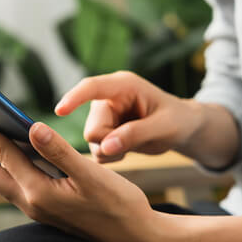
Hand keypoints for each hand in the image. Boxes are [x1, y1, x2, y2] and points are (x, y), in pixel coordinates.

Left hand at [0, 110, 169, 241]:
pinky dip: (7, 161)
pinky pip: (14, 181)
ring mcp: (36, 207)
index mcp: (38, 192)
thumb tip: (31, 126)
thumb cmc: (119, 205)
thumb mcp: (91, 175)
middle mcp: (31, 202)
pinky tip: (16, 145)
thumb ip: (59, 151)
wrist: (136, 238)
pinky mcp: (45, 207)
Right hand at [55, 71, 204, 162]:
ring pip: (91, 141)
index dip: (74, 98)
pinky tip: (127, 148)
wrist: (182, 128)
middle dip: (110, 142)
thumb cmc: (177, 120)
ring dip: (111, 151)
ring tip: (133, 145)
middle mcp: (108, 98)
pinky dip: (111, 155)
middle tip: (134, 144)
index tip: (60, 110)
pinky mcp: (102, 130)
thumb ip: (135, 135)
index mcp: (123, 85)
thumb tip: (106, 147)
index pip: (92, 87)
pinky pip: (95, 149)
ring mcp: (103, 114)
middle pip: (92, 128)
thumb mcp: (164, 127)